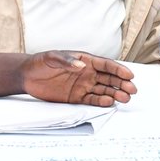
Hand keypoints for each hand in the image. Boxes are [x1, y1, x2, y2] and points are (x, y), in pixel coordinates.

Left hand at [21, 50, 136, 106]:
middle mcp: (87, 73)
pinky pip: (92, 100)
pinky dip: (101, 102)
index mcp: (85, 60)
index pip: (106, 65)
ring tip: (125, 99)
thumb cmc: (40, 62)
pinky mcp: (76, 97)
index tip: (129, 75)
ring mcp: (83, 86)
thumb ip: (66, 61)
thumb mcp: (52, 57)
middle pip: (109, 79)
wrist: (27, 76)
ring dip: (115, 94)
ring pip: (104, 90)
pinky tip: (109, 102)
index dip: (118, 70)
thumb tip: (80, 66)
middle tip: (132, 90)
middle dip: (122, 84)